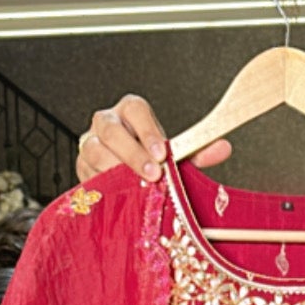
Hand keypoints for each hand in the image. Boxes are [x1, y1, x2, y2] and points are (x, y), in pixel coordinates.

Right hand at [76, 95, 231, 185]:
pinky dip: (103, 186)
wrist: (124, 174)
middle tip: (152, 175)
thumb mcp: (174, 154)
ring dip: (115, 170)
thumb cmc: (150, 159)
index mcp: (130, 112)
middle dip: (132, 153)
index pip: (135, 109)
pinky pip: (86, 174)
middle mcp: (106, 122)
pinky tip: (119, 195)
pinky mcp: (81, 167)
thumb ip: (196, 151)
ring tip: (134, 186)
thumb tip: (223, 148)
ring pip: (94, 151)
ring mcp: (89, 144)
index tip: (163, 154)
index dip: (148, 130)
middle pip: (111, 129)